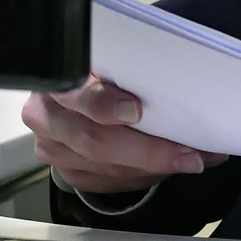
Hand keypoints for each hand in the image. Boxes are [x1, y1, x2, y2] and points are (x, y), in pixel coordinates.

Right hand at [22, 76, 226, 193]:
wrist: (75, 94)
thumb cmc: (103, 69)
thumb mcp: (109, 58)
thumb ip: (130, 67)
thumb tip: (183, 83)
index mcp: (58, 77)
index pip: (75, 92)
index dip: (102, 103)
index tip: (136, 111)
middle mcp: (47, 115)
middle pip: (96, 141)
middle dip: (149, 151)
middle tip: (190, 153)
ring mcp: (54, 148)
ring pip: (108, 168)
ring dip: (156, 167)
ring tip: (193, 158)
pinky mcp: (69, 172)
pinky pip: (111, 182)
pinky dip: (145, 176)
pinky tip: (167, 166)